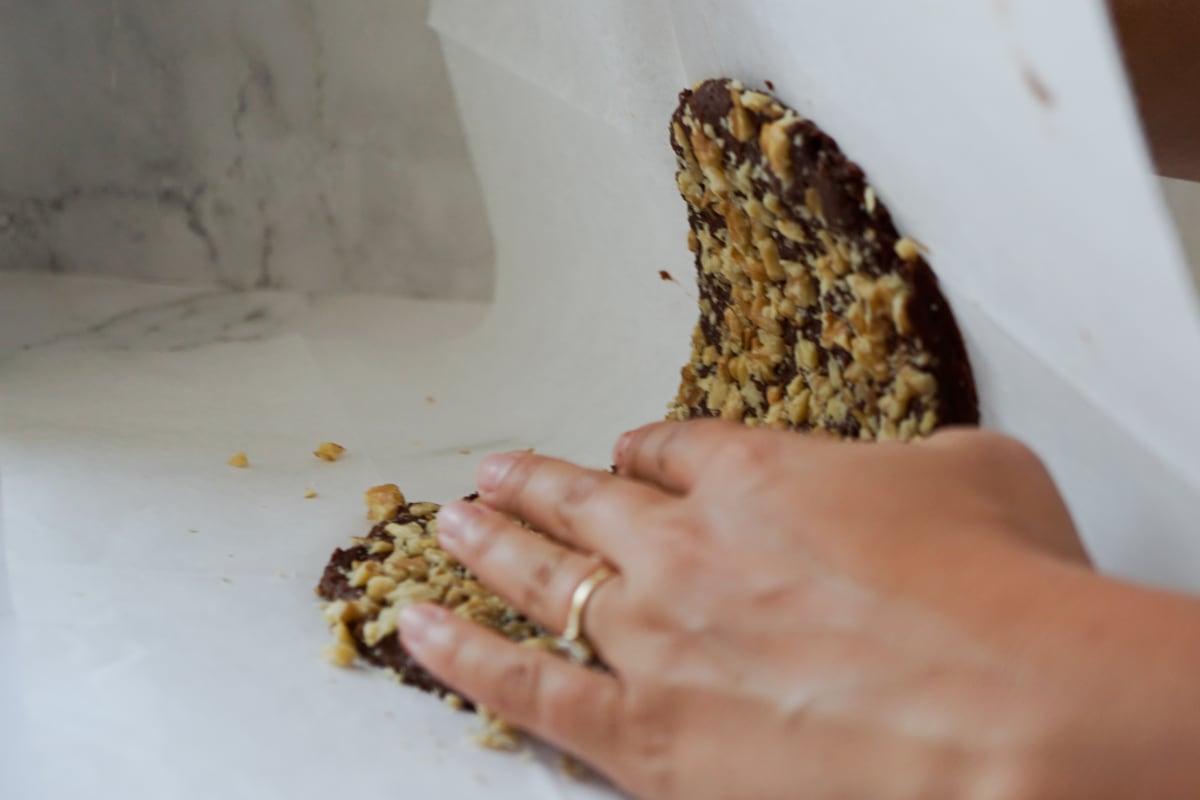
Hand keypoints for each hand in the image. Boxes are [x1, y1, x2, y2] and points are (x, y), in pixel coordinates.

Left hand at [398, 421, 1199, 798]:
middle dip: (539, 484)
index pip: (677, 449)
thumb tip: (927, 478)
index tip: (630, 456)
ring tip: (450, 528)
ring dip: (489, 549)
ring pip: (545, 578)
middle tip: (498, 473)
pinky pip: (525, 685)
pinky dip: (463, 656)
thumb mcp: (983, 479)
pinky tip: (419, 631)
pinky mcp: (645, 735)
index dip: (647, 450)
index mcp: (759, 476)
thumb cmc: (1006, 597)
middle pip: (589, 501)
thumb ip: (924, 467)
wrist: (1006, 716)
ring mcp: (656, 637)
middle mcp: (688, 548)